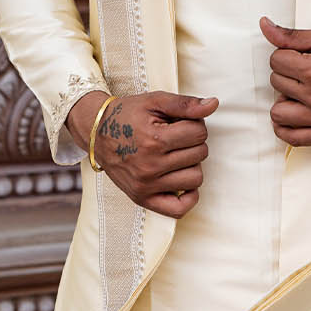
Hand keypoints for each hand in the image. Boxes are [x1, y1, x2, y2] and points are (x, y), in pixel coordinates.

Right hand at [67, 90, 217, 217]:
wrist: (97, 133)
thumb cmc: (128, 115)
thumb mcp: (155, 101)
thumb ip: (186, 104)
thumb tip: (214, 104)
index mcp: (154, 140)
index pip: (199, 132)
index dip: (194, 123)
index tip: (180, 123)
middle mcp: (150, 166)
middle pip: (200, 154)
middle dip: (192, 142)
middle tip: (175, 137)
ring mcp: (146, 185)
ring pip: (195, 178)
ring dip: (190, 164)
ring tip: (175, 155)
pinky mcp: (142, 198)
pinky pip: (179, 208)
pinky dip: (188, 196)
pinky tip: (180, 179)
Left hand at [260, 16, 310, 146]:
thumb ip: (293, 35)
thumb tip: (264, 26)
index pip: (276, 61)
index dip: (286, 54)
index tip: (300, 55)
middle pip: (277, 84)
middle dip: (287, 74)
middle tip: (305, 71)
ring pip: (278, 113)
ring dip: (284, 100)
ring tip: (299, 93)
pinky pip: (293, 139)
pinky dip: (285, 128)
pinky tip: (293, 115)